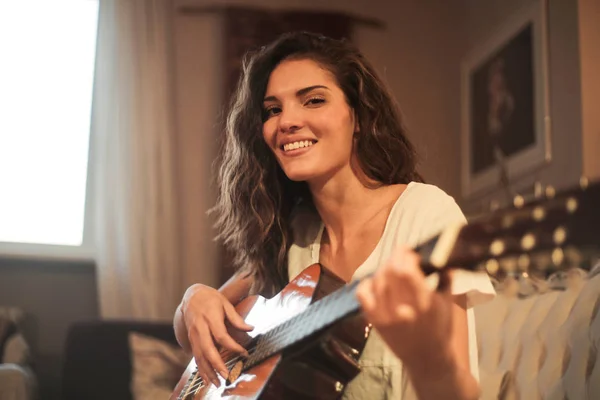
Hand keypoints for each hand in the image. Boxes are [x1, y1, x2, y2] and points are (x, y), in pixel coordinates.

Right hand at [181, 284, 253, 386]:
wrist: (191, 296)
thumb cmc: (211, 298)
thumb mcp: (225, 302)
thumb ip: (236, 318)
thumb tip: (251, 328)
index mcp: (210, 317)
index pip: (221, 336)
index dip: (233, 346)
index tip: (244, 353)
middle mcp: (200, 328)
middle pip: (207, 349)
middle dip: (217, 364)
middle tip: (227, 376)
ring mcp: (193, 335)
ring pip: (199, 356)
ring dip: (208, 371)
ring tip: (217, 384)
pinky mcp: (191, 340)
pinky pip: (195, 357)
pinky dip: (201, 370)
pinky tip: (207, 380)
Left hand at [355, 245, 454, 373]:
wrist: (426, 359)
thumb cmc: (439, 330)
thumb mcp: (448, 305)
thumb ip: (446, 280)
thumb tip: (444, 259)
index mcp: (425, 304)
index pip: (408, 272)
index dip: (405, 255)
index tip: (409, 250)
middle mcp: (404, 309)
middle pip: (391, 273)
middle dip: (395, 258)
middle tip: (399, 254)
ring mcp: (387, 316)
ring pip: (378, 281)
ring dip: (384, 268)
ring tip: (391, 266)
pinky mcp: (375, 321)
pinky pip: (363, 295)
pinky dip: (366, 283)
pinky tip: (373, 280)